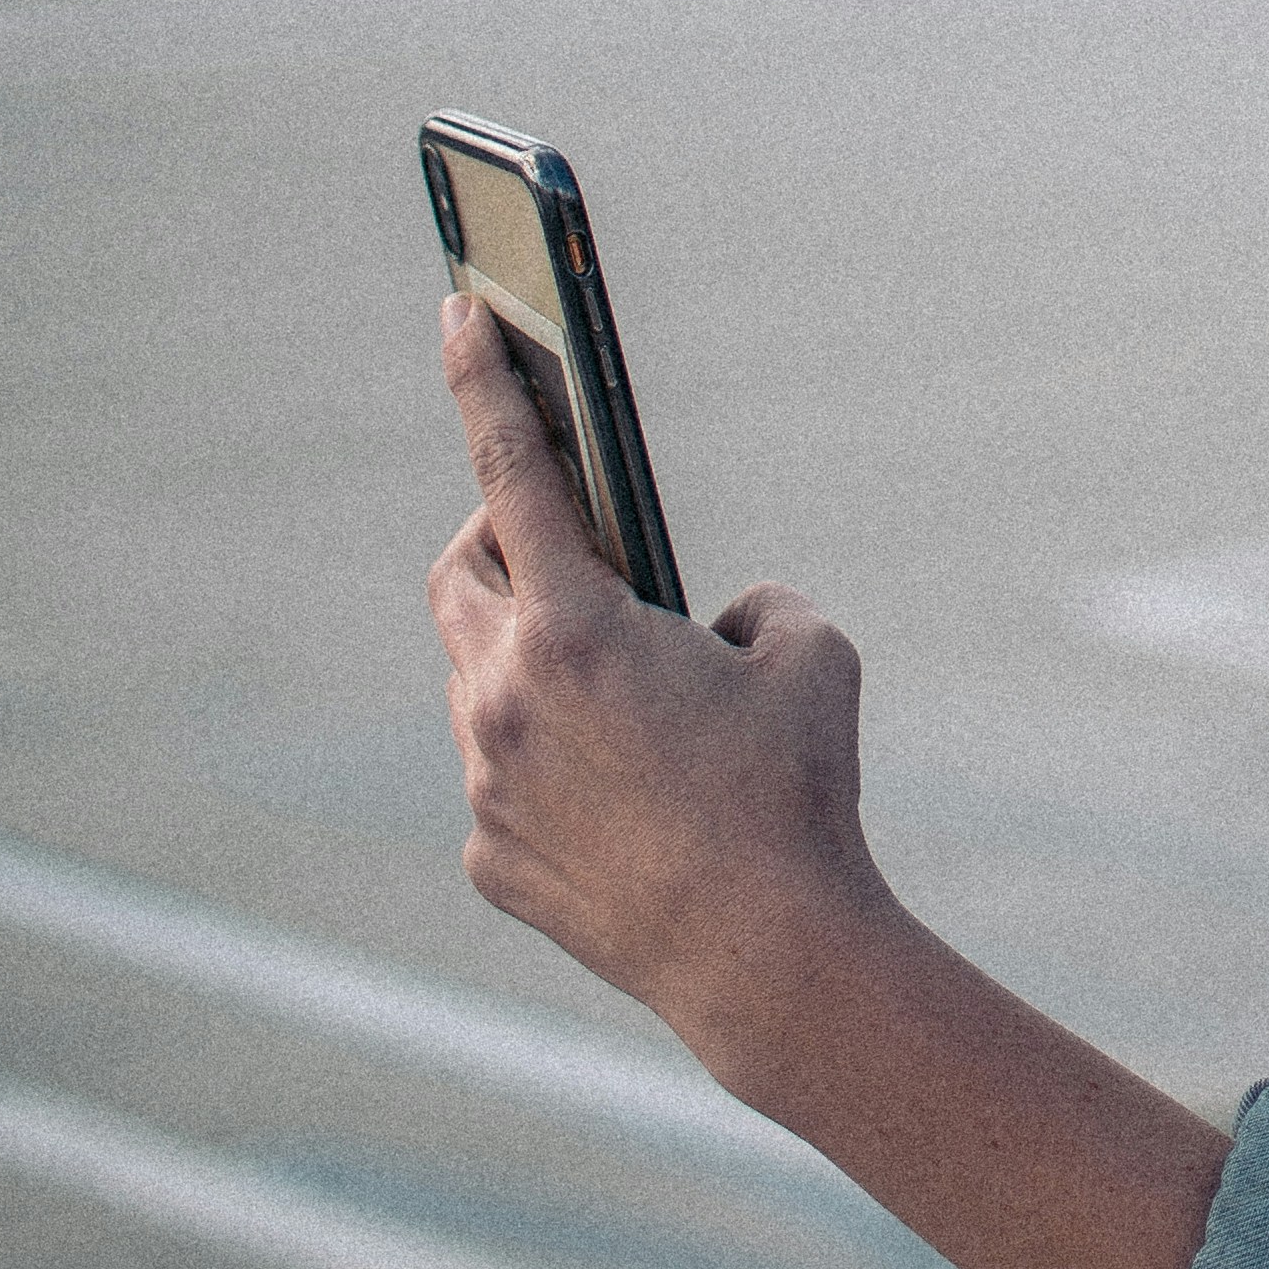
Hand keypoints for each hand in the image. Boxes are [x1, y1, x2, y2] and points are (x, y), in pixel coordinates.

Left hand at [428, 290, 879, 1083]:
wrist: (766, 958)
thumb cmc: (796, 790)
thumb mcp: (811, 655)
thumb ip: (754, 606)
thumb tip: (713, 624)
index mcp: (575, 623)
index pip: (510, 469)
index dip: (483, 381)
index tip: (456, 310)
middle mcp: (504, 694)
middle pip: (462, 577)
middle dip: (501, 544)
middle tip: (566, 549)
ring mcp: (485, 782)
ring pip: (475, 684)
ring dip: (530, 661)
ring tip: (616, 688)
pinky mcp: (489, 858)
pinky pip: (502, 782)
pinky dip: (548, 766)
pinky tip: (622, 799)